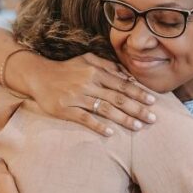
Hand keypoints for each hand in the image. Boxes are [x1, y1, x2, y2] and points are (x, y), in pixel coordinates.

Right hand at [23, 53, 157, 136]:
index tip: (153, 101)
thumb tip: (128, 76)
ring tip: (138, 127)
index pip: (122, 84)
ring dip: (123, 119)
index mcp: (96, 72)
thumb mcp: (87, 60)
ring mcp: (76, 97)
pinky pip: (84, 118)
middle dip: (137, 108)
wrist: (39, 76)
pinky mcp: (65, 109)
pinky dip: (97, 125)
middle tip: (153, 118)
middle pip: (117, 98)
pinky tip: (110, 133)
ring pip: (104, 109)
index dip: (138, 93)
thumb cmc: (67, 69)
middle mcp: (88, 84)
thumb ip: (108, 65)